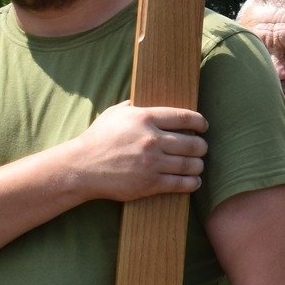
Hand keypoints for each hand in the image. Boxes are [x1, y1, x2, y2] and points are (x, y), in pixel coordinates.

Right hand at [74, 102, 207, 201]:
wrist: (81, 167)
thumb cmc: (98, 138)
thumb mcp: (114, 113)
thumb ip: (134, 105)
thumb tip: (146, 100)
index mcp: (145, 118)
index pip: (185, 117)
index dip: (200, 122)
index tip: (203, 126)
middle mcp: (152, 140)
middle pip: (193, 143)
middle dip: (201, 146)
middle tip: (200, 148)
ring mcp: (152, 162)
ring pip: (191, 164)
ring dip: (198, 165)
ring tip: (197, 165)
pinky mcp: (149, 183)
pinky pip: (181, 183)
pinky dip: (192, 182)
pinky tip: (194, 180)